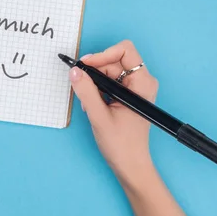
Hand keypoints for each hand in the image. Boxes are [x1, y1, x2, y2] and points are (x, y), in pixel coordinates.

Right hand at [70, 40, 158, 183]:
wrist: (130, 165)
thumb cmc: (121, 144)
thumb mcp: (99, 116)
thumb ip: (86, 91)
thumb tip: (74, 71)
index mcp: (142, 83)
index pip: (125, 50)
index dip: (103, 54)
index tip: (85, 66)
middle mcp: (141, 81)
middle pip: (114, 60)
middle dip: (95, 71)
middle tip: (82, 86)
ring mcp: (135, 88)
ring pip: (109, 70)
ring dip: (94, 82)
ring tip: (89, 102)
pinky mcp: (127, 94)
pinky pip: (109, 81)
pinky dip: (98, 88)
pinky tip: (94, 104)